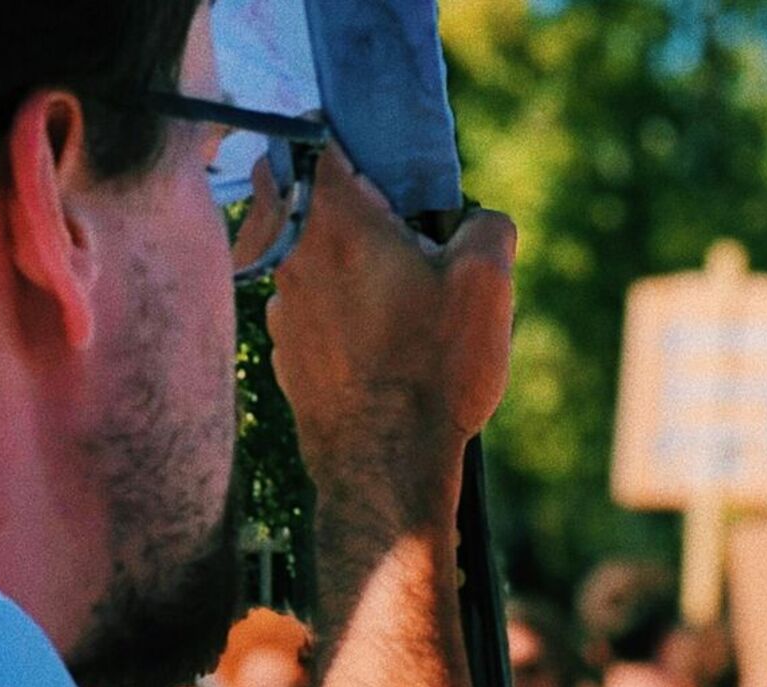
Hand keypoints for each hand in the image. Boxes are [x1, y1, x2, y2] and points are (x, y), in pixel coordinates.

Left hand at [244, 147, 516, 508]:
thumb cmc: (433, 369)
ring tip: (398, 303)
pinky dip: (335, 309)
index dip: (356, 147)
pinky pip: (306, 304)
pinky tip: (379, 345)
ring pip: (304, 254)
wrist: (385, 465)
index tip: (391, 178)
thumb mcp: (487, 284)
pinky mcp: (282, 348)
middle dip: (345, 203)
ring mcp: (278, 305)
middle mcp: (290, 254)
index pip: (317, 141)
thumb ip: (488, 226)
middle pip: (300, 193)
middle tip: (400, 238)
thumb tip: (478, 220)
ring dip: (342, 261)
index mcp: (334, 220)